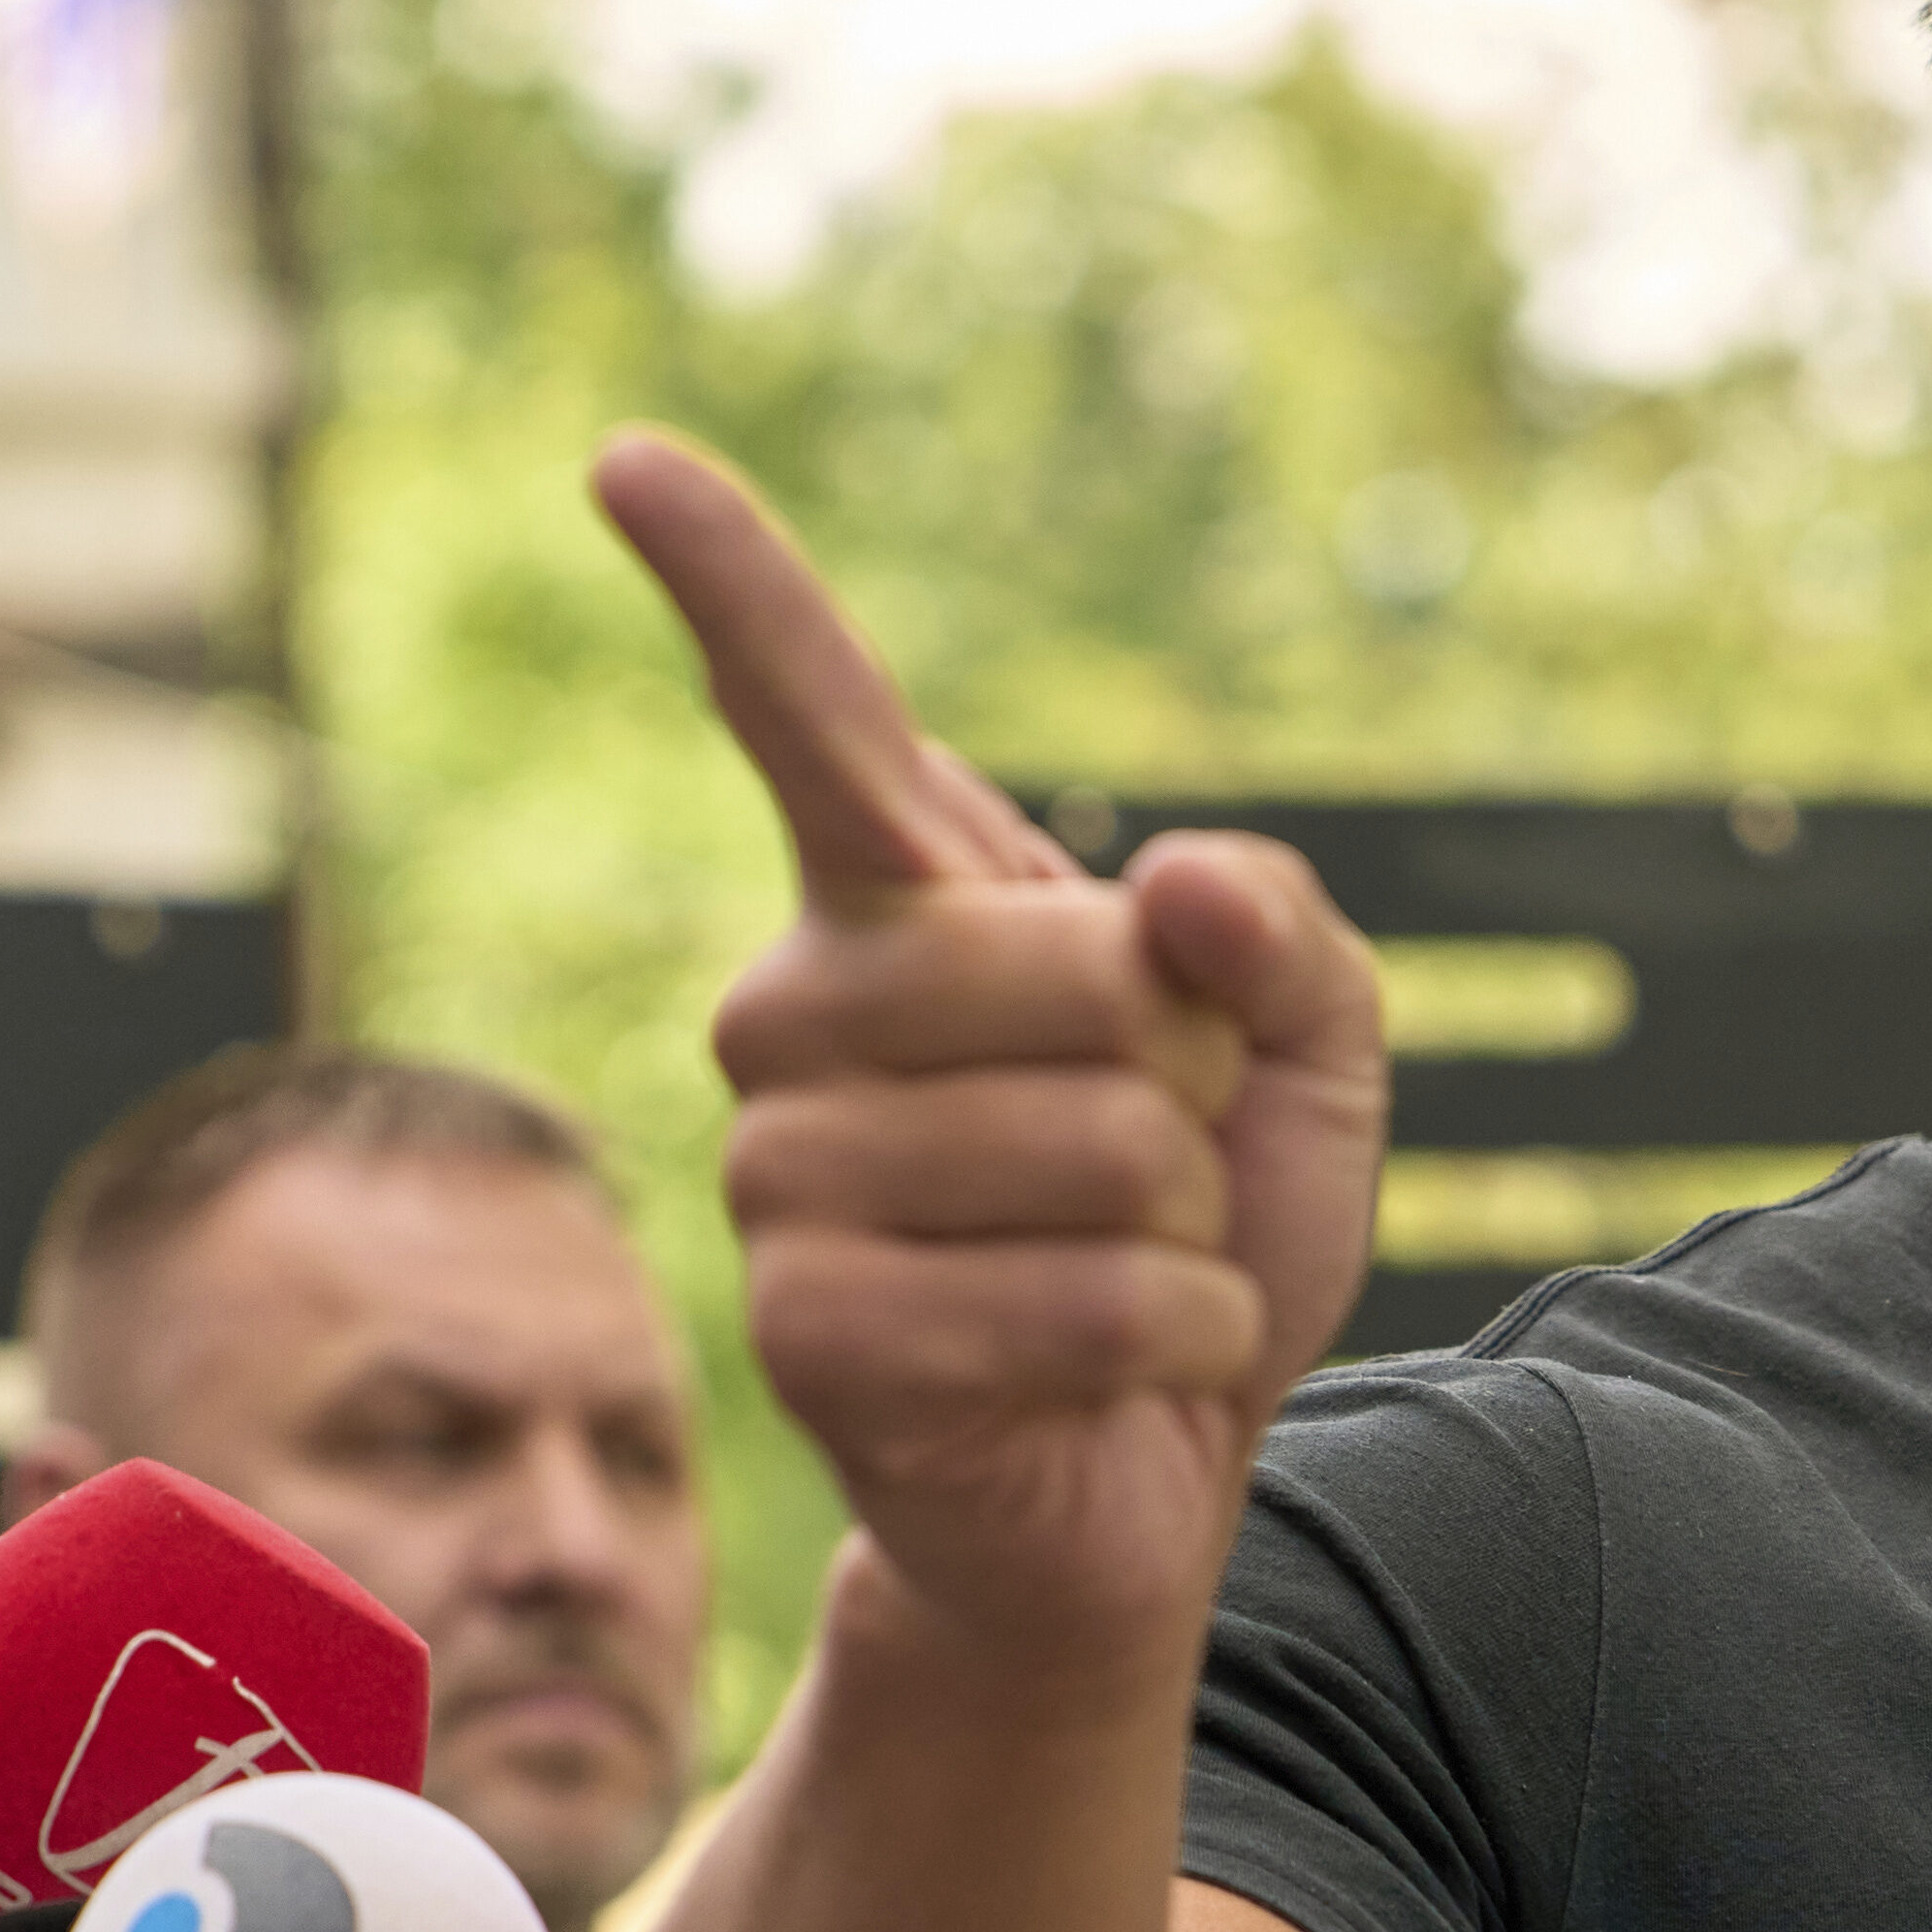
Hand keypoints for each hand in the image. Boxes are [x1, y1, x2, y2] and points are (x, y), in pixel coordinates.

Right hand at [596, 431, 1384, 1657]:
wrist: (1150, 1476)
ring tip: (1127, 1269)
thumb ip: (1280, 931)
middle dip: (1188, 1076)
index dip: (729, 585)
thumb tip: (1174, 890)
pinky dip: (1171, 1336)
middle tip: (1154, 1163)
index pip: (806, 718)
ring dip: (1185, 1224)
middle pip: (1073, 969)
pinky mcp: (802, 1331)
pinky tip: (1129, 1370)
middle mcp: (799, 1016)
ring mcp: (777, 1174)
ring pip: (1091, 1144)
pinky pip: (1079, 1296)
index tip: (625, 455)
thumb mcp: (1307, 1052)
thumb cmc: (1200, 1233)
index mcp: (903, 912)